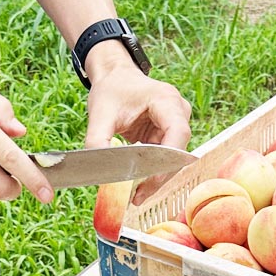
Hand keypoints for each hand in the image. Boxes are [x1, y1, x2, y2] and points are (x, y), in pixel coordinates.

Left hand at [83, 63, 192, 203]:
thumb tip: (100, 170)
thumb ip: (97, 139)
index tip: (150, 179)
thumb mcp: (100, 112)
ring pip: (173, 160)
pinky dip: (152, 173)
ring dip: (156, 178)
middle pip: (177, 153)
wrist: (115, 78)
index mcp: (166, 100)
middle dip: (159, 176)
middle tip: (138, 197)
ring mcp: (176, 125)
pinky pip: (165, 160)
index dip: (168, 159)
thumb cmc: (111, 90)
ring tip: (137, 196)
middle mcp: (178, 112)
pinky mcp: (169, 136)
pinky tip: (138, 186)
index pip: (178, 133)